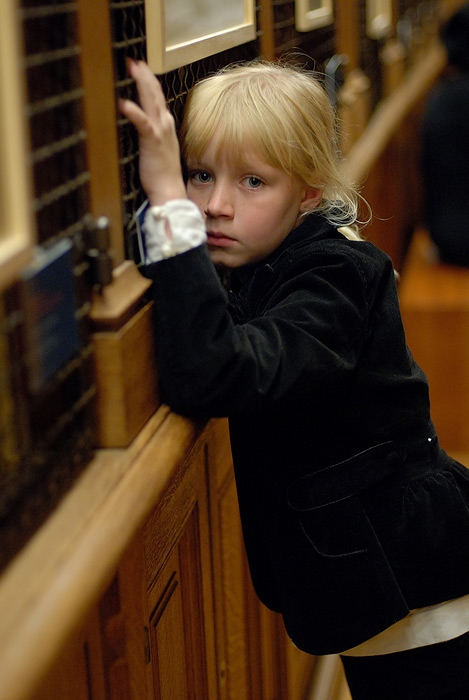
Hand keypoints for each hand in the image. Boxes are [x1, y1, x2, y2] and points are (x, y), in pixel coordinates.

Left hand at [118, 60, 186, 205]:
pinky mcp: (152, 141)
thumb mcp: (157, 151)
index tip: (140, 69)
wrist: (169, 190)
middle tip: (135, 61)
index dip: (149, 82)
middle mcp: (165, 125)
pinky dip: (133, 111)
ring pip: (150, 101)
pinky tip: (123, 103)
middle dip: (145, 75)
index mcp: (166, 127)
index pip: (157, 99)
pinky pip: (142, 122)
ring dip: (142, 83)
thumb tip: (142, 130)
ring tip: (133, 68)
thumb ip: (151, 137)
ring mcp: (160, 131)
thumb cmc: (162, 176)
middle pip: (155, 94)